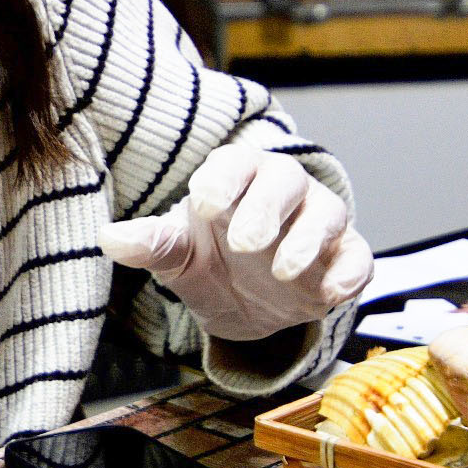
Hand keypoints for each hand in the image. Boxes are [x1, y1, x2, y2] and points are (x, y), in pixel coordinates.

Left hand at [98, 146, 371, 344]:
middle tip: (245, 243)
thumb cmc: (211, 261)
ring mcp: (319, 224)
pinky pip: (359, 257)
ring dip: (307, 240)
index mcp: (237, 179)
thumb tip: (108, 238)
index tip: (206, 207)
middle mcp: (282, 192)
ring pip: (328, 213)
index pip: (234, 164)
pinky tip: (328, 295)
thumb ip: (152, 244)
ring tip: (282, 271)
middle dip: (267, 208)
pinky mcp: (344, 259)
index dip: (223, 180)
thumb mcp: (178, 256)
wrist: (248, 303)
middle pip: (285, 179)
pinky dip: (349, 273)